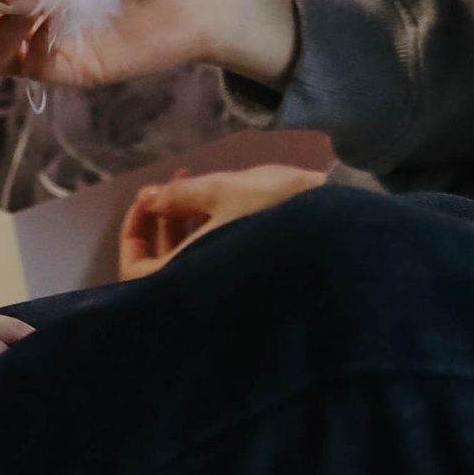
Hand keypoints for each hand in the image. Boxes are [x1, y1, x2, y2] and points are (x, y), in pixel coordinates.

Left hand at [117, 165, 327, 279]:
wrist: (340, 227)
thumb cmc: (277, 210)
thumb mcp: (223, 191)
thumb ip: (178, 197)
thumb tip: (146, 198)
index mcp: (189, 279)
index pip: (136, 272)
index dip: (134, 234)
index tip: (145, 198)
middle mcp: (204, 292)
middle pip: (161, 266)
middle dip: (160, 221)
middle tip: (170, 184)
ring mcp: (226, 287)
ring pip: (188, 259)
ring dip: (183, 221)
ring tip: (192, 181)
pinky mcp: (247, 277)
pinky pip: (211, 257)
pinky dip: (206, 230)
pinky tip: (213, 198)